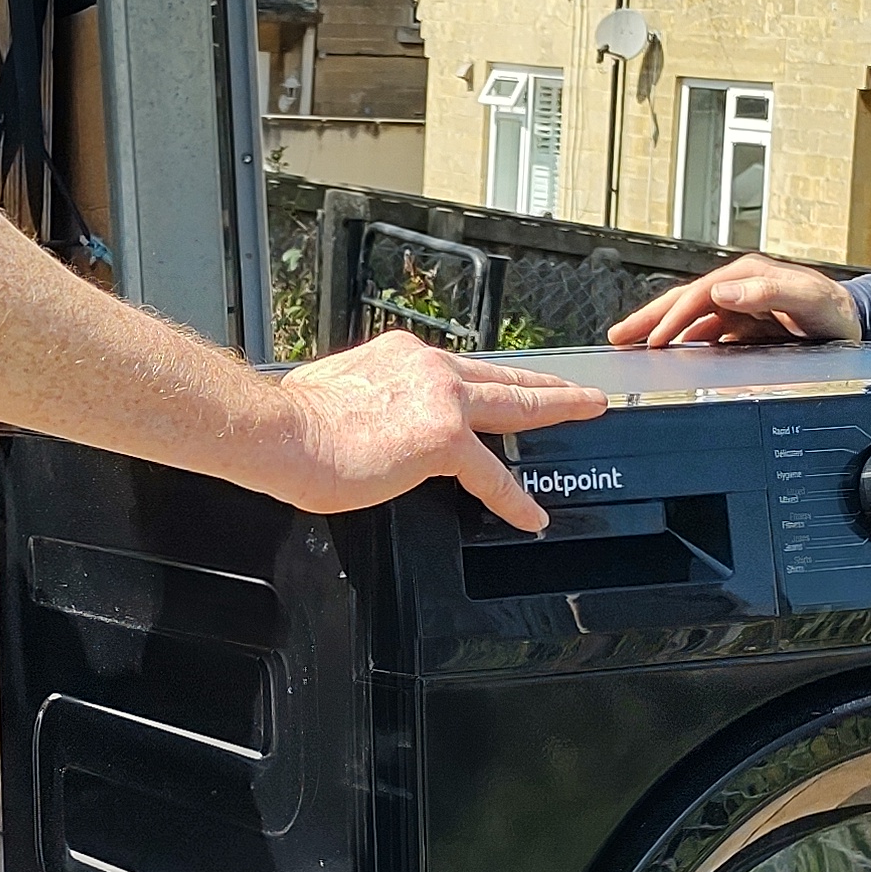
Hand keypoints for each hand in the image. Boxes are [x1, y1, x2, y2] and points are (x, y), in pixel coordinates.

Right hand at [263, 331, 609, 528]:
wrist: (282, 433)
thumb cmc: (296, 422)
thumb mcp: (338, 389)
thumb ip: (371, 398)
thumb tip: (369, 419)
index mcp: (404, 356)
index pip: (461, 370)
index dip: (491, 381)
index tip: (510, 384)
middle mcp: (428, 368)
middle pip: (503, 378)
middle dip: (547, 384)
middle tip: (583, 389)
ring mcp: (441, 400)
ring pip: (515, 407)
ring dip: (556, 410)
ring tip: (588, 413)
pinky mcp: (443, 439)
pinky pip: (491, 475)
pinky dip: (514, 498)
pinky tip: (531, 514)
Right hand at [606, 255, 861, 347]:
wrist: (858, 326)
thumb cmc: (837, 313)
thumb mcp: (809, 299)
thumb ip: (770, 292)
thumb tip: (724, 291)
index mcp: (749, 277)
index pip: (698, 296)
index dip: (671, 318)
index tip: (651, 340)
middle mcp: (740, 288)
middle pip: (684, 303)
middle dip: (649, 319)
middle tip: (618, 337)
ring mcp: (740, 307)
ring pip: (690, 320)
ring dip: (659, 331)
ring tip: (630, 345)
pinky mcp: (745, 326)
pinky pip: (706, 334)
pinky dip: (683, 343)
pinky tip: (669, 355)